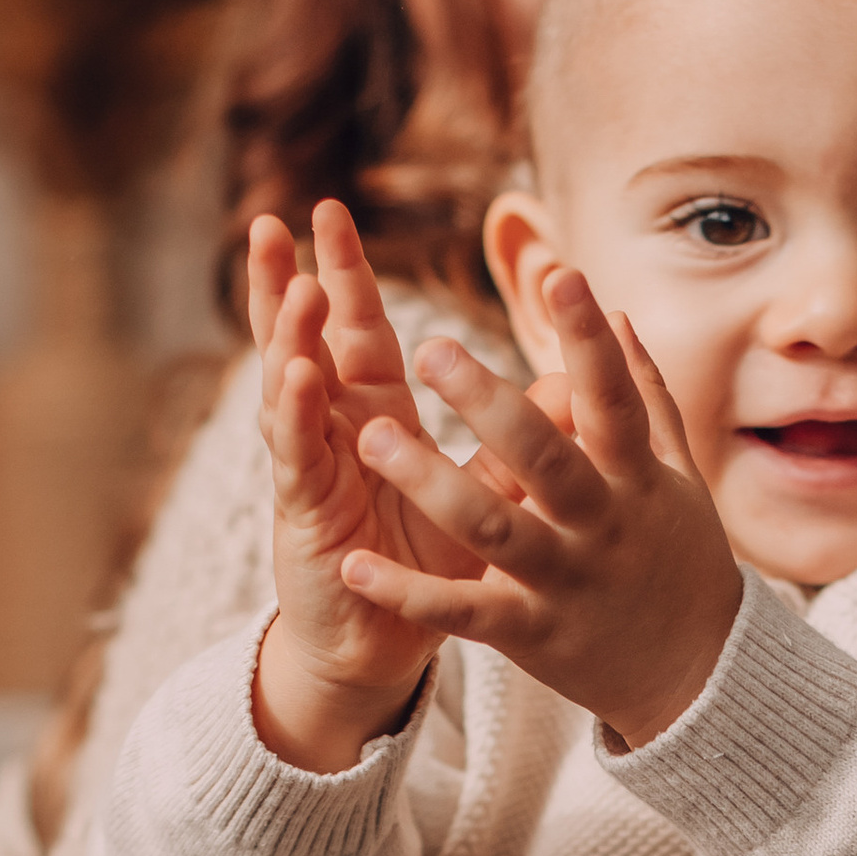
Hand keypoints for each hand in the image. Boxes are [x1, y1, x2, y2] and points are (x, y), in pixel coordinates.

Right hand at [246, 200, 479, 771]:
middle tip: (280, 222)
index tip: (333, 211)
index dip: (345, 273)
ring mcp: (312, 470)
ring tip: (294, 288)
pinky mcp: (303, 515)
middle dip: (293, 282)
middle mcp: (332, 432)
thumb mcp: (480, 491)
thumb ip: (517, 439)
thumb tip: (576, 387)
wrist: (380, 644)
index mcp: (370, 414)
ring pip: (293, 391)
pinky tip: (295, 376)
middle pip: (308, 342)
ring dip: (290, 338)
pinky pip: (296, 460)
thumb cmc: (428, 563)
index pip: (356, 329)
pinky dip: (295, 417)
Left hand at [348, 271, 744, 749]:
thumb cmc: (681, 563)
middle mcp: (601, 526)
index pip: (613, 398)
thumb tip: (622, 316)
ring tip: (370, 437)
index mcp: (636, 480)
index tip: (563, 276)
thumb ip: (647, 397)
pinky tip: (354, 565)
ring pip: (492, 529)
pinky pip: (461, 612)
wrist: (697, 678)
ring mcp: (564, 582)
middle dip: (488, 403)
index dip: (589, 340)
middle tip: (428, 348)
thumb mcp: (679, 480)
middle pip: (544, 457)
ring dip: (429, 483)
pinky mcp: (531, 635)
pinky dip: (408, 593)